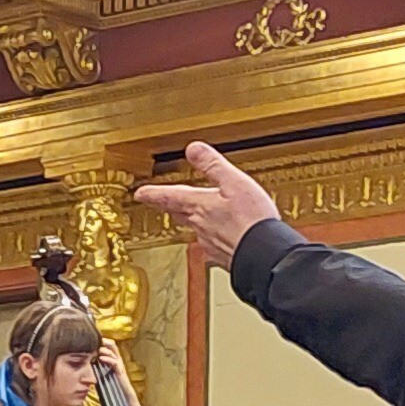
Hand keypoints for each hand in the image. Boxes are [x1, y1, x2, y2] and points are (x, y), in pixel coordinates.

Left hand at [133, 141, 280, 265]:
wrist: (265, 256)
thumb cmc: (252, 221)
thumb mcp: (233, 182)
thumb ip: (212, 165)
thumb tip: (193, 149)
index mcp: (200, 206)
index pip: (169, 197)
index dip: (152, 193)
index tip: (139, 193)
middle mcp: (201, 227)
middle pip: (178, 214)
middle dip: (169, 206)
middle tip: (160, 203)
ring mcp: (211, 244)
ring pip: (195, 229)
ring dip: (192, 220)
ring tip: (191, 216)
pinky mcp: (224, 257)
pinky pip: (213, 244)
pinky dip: (214, 236)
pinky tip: (221, 236)